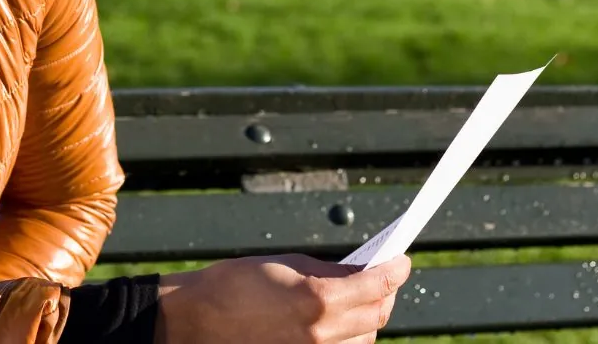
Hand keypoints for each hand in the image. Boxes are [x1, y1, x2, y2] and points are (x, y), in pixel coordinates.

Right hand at [153, 253, 411, 343]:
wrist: (196, 322)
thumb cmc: (234, 285)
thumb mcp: (287, 264)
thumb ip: (330, 271)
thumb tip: (361, 271)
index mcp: (320, 299)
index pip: (378, 285)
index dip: (396, 270)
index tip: (402, 261)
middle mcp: (323, 335)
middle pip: (377, 316)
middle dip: (383, 295)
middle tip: (381, 281)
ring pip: (364, 342)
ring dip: (367, 322)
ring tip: (358, 306)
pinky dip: (348, 342)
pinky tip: (340, 329)